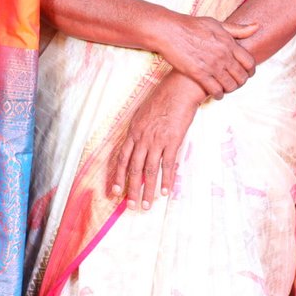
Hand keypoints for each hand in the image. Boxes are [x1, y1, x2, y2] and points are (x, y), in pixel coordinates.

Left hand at [110, 73, 201, 209]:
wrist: (179, 89)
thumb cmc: (162, 98)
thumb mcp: (143, 114)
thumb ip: (139, 131)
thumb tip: (136, 146)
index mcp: (133, 132)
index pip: (122, 159)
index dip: (118, 177)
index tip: (116, 191)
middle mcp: (143, 138)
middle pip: (134, 169)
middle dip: (132, 190)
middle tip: (131, 206)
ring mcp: (157, 140)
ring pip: (150, 171)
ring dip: (148, 190)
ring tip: (148, 205)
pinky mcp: (173, 141)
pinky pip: (168, 164)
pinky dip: (166, 179)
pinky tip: (165, 191)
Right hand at [151, 14, 258, 98]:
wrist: (169, 31)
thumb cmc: (192, 26)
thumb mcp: (217, 24)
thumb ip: (237, 29)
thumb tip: (257, 26)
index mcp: (229, 43)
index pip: (249, 62)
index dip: (251, 71)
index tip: (247, 74)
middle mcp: (223, 55)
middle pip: (241, 76)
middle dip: (241, 82)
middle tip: (235, 83)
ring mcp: (211, 65)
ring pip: (230, 85)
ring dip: (230, 90)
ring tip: (226, 89)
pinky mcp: (199, 74)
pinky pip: (215, 90)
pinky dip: (218, 95)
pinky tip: (216, 94)